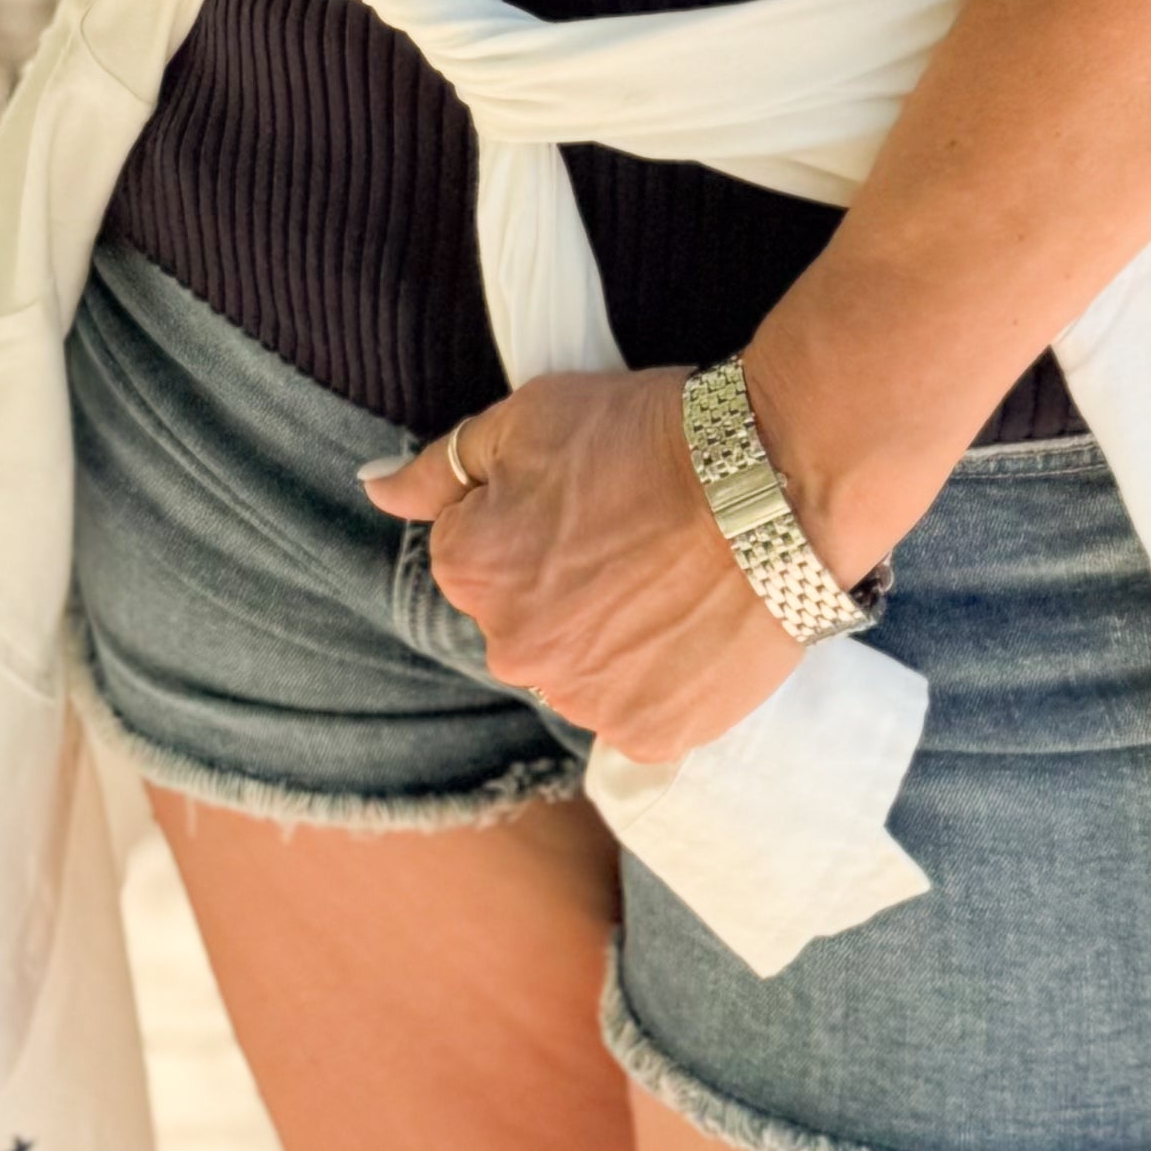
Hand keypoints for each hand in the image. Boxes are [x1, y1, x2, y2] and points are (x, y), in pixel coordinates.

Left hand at [361, 365, 800, 766]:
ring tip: (677, 578)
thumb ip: (440, 466)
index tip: (590, 495)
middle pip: (527, 619)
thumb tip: (374, 489)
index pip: (476, 552)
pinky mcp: (652, 733)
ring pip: (584, 667)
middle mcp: (511, 651)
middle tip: (638, 534)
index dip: (535, 517)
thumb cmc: (653, 436)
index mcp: (469, 571)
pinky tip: (696, 625)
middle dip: (568, 584)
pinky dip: (664, 676)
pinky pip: (640, 708)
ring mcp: (583, 701)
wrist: (776, 484)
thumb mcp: (531, 416)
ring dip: (615, 635)